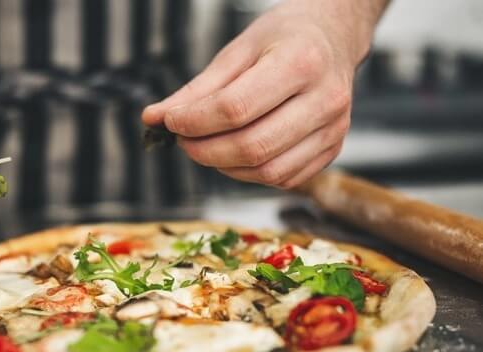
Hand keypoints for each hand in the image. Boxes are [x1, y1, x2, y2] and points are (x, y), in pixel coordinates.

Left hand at [143, 0, 380, 188]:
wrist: (333, 37)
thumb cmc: (285, 38)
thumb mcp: (237, 50)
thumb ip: (197, 89)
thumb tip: (154, 118)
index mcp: (300, 62)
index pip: (235, 108)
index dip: (194, 122)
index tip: (170, 121)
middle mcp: (325, 98)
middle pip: (252, 146)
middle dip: (205, 150)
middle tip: (184, 140)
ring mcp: (334, 128)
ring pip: (267, 170)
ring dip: (224, 166)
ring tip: (206, 146)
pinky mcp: (333, 149)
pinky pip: (283, 178)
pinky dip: (249, 174)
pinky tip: (234, 155)